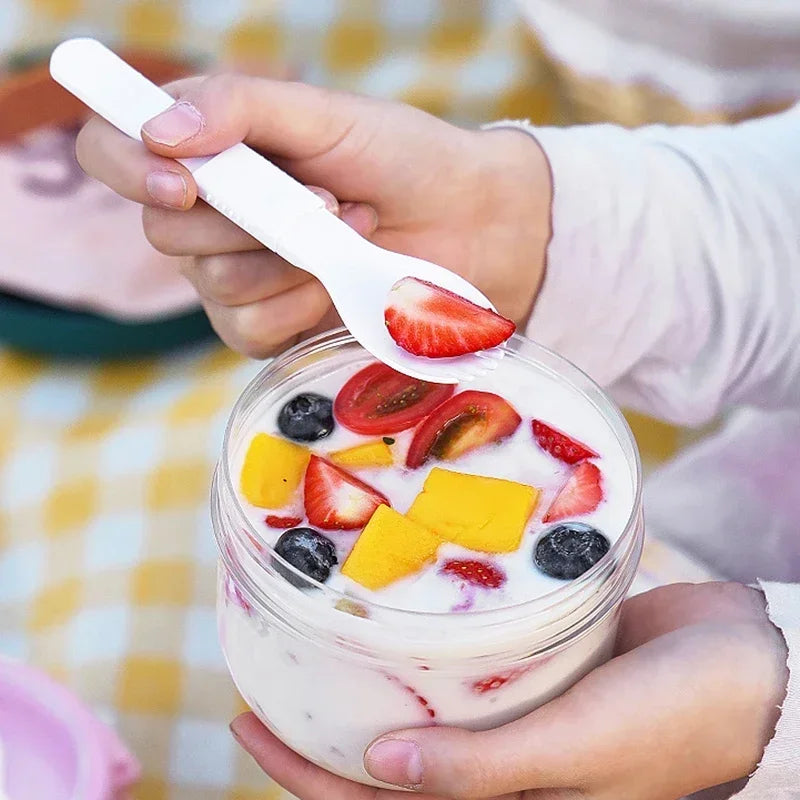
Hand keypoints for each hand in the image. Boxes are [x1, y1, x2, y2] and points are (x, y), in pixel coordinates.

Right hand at [76, 74, 550, 356]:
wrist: (471, 225)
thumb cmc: (404, 158)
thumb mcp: (326, 115)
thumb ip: (241, 106)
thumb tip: (160, 131)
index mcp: (213, 149)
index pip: (115, 151)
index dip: (127, 167)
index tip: (182, 182)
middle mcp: (214, 214)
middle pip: (165, 231)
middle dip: (246, 220)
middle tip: (321, 196)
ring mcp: (239, 275)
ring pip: (210, 283)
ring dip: (286, 257)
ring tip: (347, 226)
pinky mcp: (271, 325)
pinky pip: (247, 330)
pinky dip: (297, 304)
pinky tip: (336, 279)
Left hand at [230, 582, 787, 799]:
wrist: (752, 668)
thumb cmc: (678, 719)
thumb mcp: (583, 752)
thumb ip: (485, 770)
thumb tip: (376, 769)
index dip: (306, 775)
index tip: (247, 720)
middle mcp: (500, 770)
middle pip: (386, 762)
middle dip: (320, 732)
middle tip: (262, 678)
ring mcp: (514, 722)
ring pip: (419, 714)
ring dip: (367, 688)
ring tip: (315, 643)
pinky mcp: (535, 676)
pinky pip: (462, 672)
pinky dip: (423, 654)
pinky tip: (398, 618)